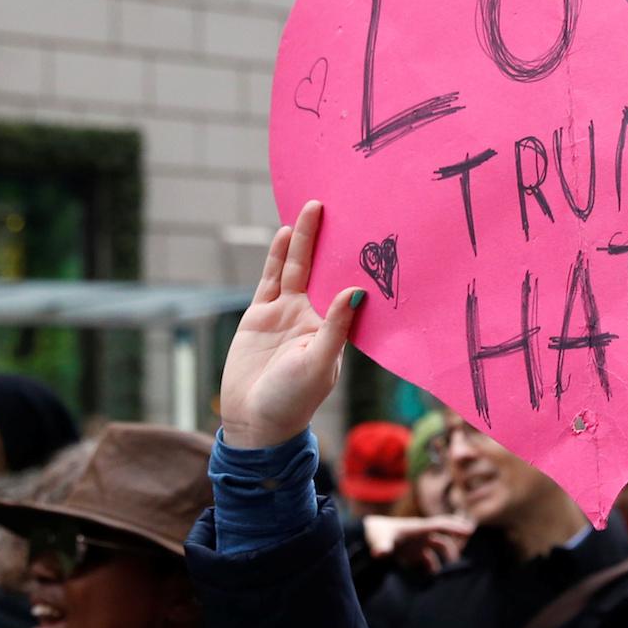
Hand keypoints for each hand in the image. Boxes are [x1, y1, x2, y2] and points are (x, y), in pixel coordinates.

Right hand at [220, 202, 364, 449]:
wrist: (254, 421)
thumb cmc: (293, 400)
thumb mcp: (318, 363)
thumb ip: (335, 329)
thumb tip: (356, 292)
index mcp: (334, 329)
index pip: (349, 287)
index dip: (358, 262)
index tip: (373, 232)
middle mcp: (313, 316)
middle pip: (324, 269)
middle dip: (331, 240)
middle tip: (342, 205)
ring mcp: (286, 313)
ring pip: (297, 268)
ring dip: (305, 241)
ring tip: (314, 209)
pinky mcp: (260, 314)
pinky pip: (270, 278)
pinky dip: (278, 256)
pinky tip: (286, 234)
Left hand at [363, 514, 474, 573]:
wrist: (366, 534)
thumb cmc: (375, 533)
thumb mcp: (380, 540)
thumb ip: (382, 547)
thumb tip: (381, 553)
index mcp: (418, 528)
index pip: (442, 525)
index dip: (456, 527)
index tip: (470, 531)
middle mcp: (421, 535)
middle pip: (444, 540)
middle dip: (453, 550)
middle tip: (457, 565)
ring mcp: (418, 544)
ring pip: (438, 551)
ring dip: (443, 561)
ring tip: (446, 576)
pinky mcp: (413, 553)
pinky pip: (428, 560)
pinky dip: (432, 568)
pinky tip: (431, 579)